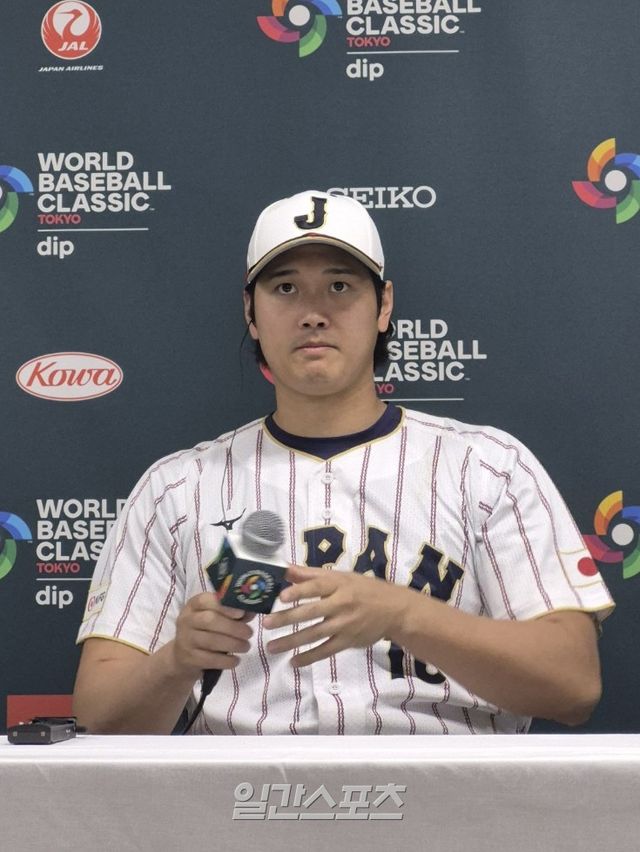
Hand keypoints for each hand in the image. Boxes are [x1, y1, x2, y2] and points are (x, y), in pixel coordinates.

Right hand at [170, 592, 253, 677]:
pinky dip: (226, 661)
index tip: (241, 613)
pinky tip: (236, 660)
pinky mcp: (188, 658)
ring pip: (211, 641)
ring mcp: (185, 639)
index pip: (206, 600)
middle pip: (209, 620)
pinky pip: (209, 659)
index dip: (224, 606)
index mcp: (194, 604)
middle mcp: (187, 619)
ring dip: (233, 644)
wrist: (183, 655)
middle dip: (233, 627)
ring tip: (246, 647)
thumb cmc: (206, 630)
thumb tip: (252, 610)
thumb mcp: (216, 616)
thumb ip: (235, 612)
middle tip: (249, 633)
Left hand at [262, 564, 409, 666]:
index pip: (316, 587)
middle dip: (288, 618)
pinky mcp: (348, 641)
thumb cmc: (362, 588)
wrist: (394, 609)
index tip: (281, 596)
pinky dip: (309, 657)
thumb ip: (310, 574)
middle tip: (266, 624)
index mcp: (339, 585)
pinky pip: (326, 651)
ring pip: (315, 634)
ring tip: (272, 647)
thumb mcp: (340, 576)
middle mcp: (341, 604)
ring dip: (292, 641)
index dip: (299, 591)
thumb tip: (284, 569)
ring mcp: (345, 625)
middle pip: (311, 612)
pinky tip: (293, 662)